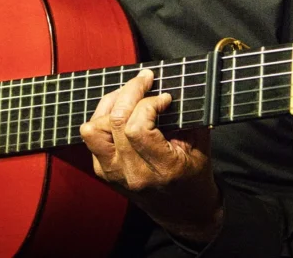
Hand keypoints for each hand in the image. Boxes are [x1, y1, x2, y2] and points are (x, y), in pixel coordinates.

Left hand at [79, 69, 223, 244]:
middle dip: (130, 92)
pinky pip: (91, 137)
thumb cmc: (193, 176)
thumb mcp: (200, 147)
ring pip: (94, 129)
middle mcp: (132, 173)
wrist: (182, 213)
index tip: (164, 97)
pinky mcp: (102, 171)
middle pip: (115, 122)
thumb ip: (188, 117)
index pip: (138, 128)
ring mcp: (113, 173)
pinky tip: (121, 110)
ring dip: (111, 106)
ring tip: (129, 95)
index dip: (149, 103)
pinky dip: (104, 117)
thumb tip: (175, 85)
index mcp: (161, 169)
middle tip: (145, 80)